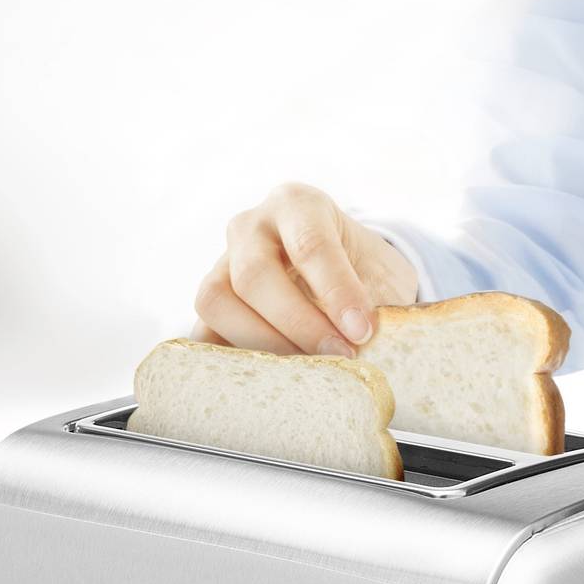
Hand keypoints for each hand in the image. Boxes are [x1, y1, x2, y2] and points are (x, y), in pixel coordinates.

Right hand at [193, 183, 420, 356]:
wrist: (345, 271)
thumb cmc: (364, 271)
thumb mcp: (381, 272)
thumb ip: (373, 300)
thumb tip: (365, 344)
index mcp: (298, 205)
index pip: (309, 244)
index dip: (336, 291)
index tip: (362, 331)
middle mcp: (252, 226)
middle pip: (254, 274)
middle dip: (298, 323)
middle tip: (339, 354)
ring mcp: (221, 262)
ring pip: (216, 301)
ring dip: (260, 342)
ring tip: (306, 369)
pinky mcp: (211, 302)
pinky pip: (202, 332)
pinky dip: (229, 359)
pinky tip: (268, 378)